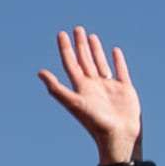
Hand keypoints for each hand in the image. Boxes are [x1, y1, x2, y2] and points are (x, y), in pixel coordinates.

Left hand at [34, 27, 143, 161]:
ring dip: (96, 50)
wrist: (119, 136)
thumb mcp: (74, 103)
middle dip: (80, 45)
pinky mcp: (124, 89)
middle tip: (77, 28)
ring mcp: (109, 87)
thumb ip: (57, 89)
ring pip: (100, 63)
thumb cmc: (96, 122)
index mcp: (81, 88)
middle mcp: (94, 86)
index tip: (61, 34)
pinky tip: (114, 51)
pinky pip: (120, 71)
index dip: (65, 49)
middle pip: (84, 61)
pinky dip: (118, 61)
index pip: (71, 64)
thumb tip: (39, 72)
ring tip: (91, 36)